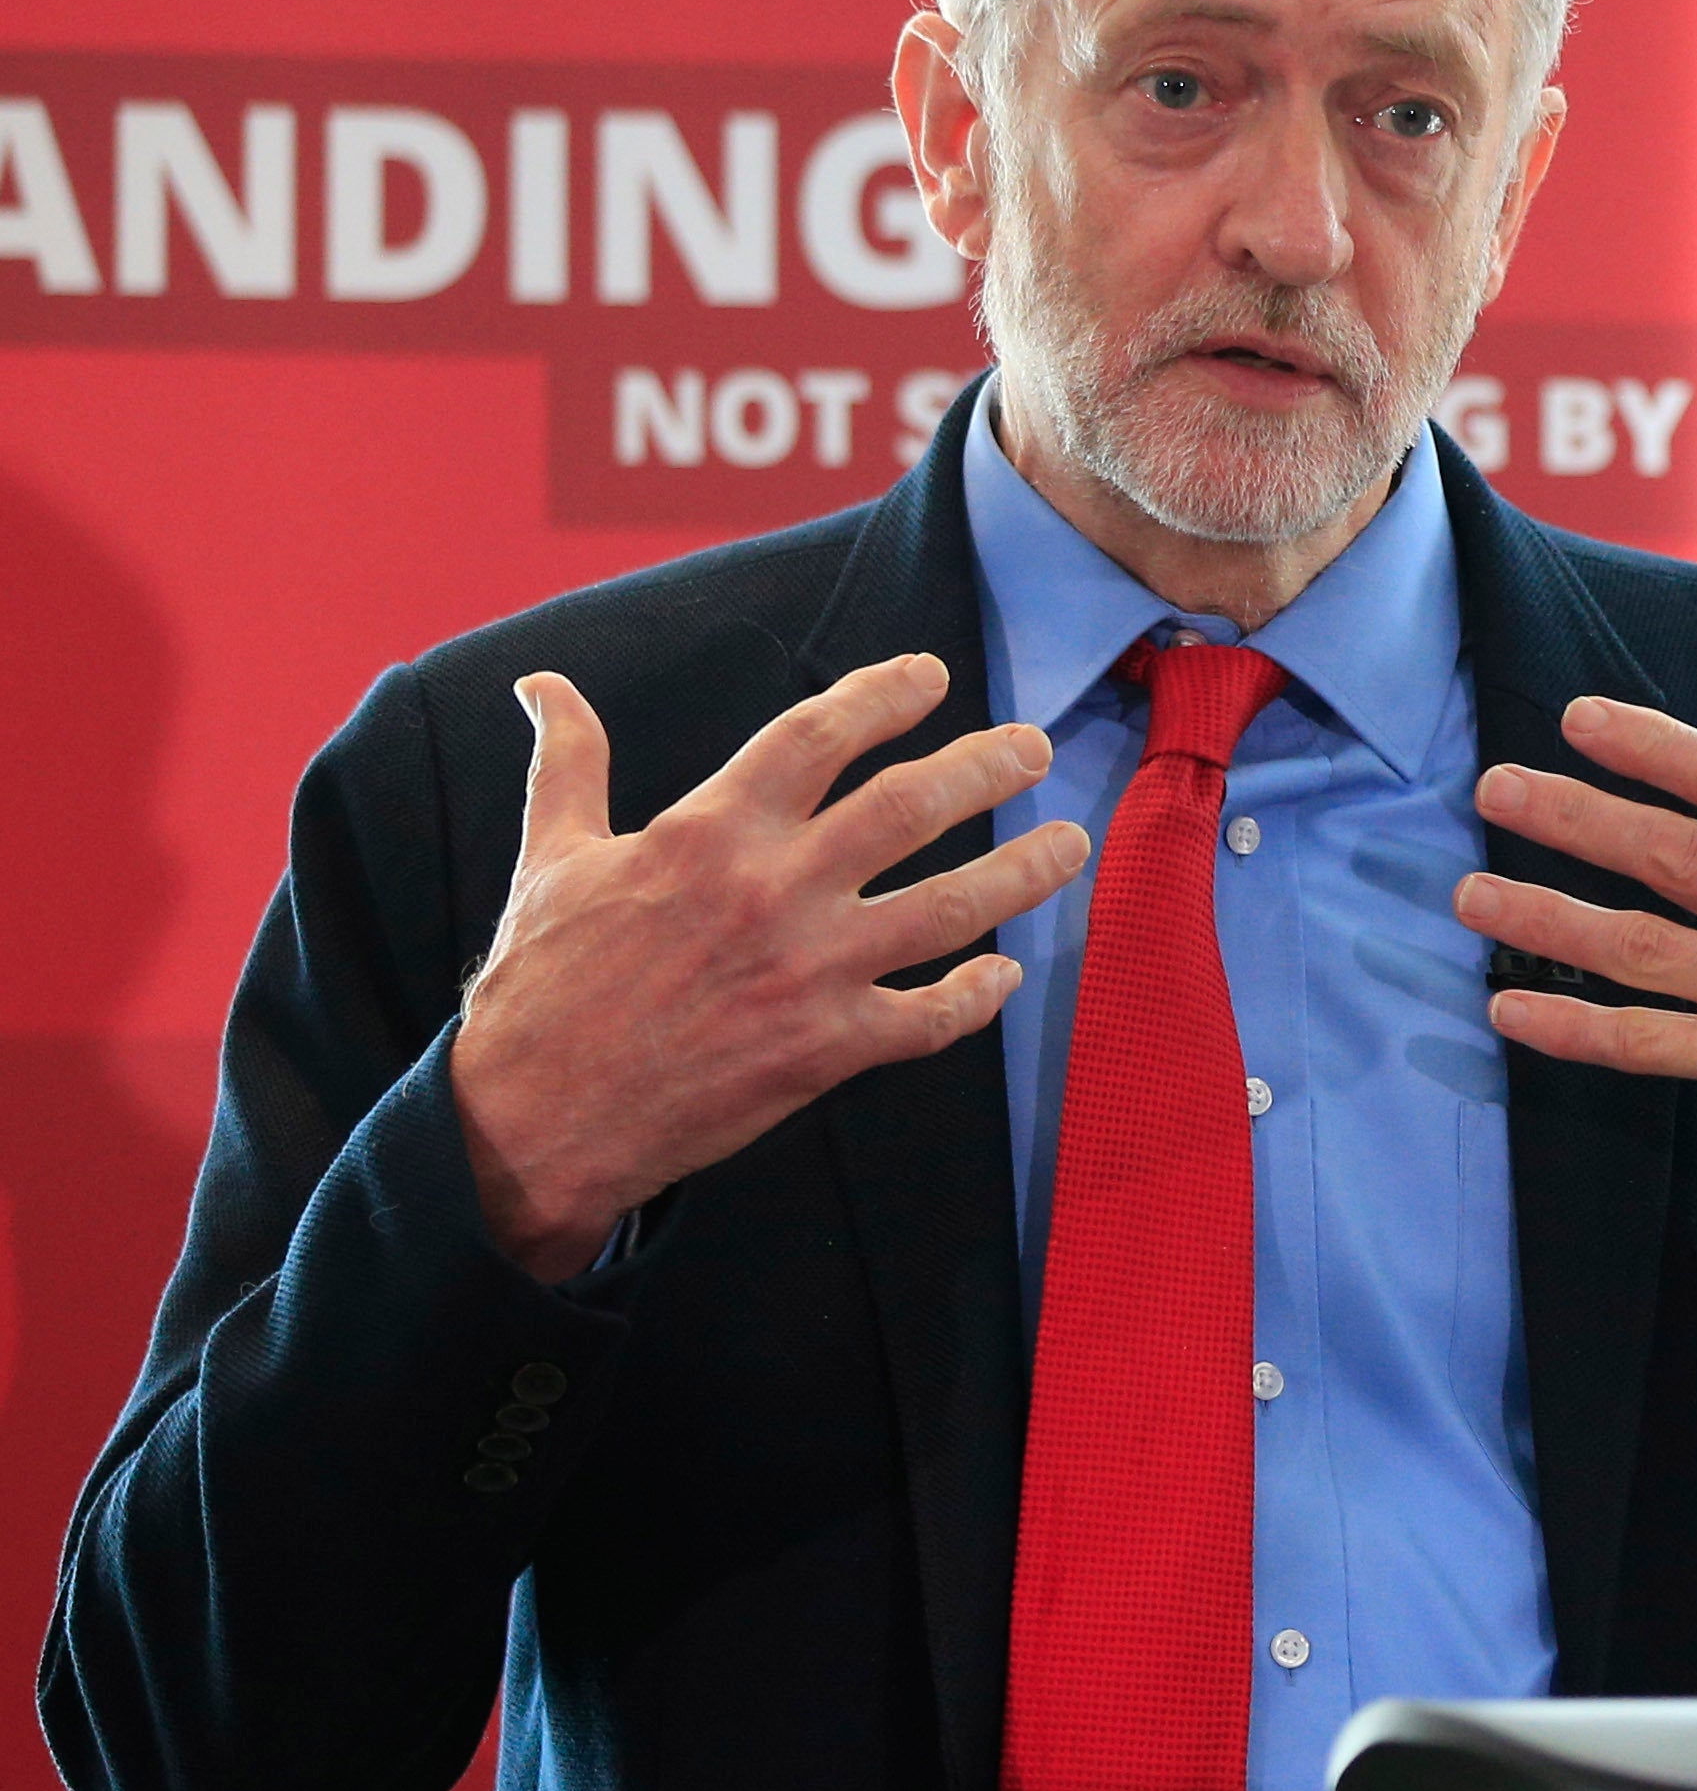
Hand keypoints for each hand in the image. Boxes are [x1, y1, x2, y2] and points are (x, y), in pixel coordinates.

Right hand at [449, 657, 1088, 1279]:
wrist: (530, 1116)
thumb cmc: (540, 982)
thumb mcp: (550, 857)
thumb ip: (568, 764)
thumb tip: (542, 686)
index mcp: (708, 832)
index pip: (816, 737)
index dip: (881, 696)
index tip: (931, 675)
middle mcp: (772, 890)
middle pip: (906, 806)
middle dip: (982, 768)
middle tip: (1033, 746)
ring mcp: (807, 971)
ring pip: (946, 907)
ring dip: (1020, 873)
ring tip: (1072, 843)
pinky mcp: (824, 1048)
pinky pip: (928, 1018)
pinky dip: (976, 997)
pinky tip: (1006, 977)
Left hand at [1462, 696, 1696, 1213]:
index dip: (1654, 744)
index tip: (1580, 719)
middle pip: (1666, 850)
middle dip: (1570, 814)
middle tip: (1492, 787)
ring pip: (1636, 944)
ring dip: (1543, 917)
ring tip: (1469, 896)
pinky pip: (1645, 1044)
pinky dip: (1571, 1030)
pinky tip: (1509, 1011)